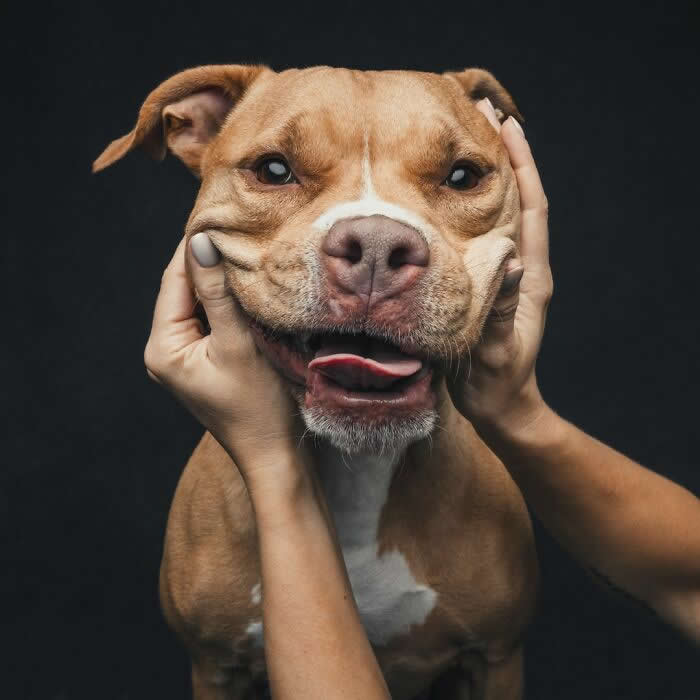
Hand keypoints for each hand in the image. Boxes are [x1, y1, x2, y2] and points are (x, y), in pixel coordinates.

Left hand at [144, 233, 303, 486]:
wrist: (275, 454)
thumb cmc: (259, 406)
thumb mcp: (238, 344)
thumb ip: (217, 293)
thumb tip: (201, 243)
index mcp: (163, 347)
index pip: (174, 281)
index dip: (194, 247)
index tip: (218, 212)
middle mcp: (166, 350)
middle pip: (185, 290)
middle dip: (210, 262)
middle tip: (238, 227)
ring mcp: (186, 357)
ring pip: (201, 304)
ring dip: (222, 281)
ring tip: (248, 251)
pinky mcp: (206, 361)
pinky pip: (213, 320)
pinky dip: (229, 302)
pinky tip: (249, 286)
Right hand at [447, 100, 553, 439]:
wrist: (498, 407)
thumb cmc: (496, 383)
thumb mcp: (499, 349)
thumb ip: (505, 308)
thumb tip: (511, 260)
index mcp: (529, 277)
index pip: (531, 209)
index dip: (522, 166)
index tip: (506, 126)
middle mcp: (519, 268)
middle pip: (516, 199)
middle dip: (503, 156)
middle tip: (479, 115)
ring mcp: (503, 274)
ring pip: (496, 213)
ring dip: (483, 176)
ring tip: (458, 143)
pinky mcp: (484, 284)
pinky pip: (477, 235)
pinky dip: (465, 207)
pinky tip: (439, 198)